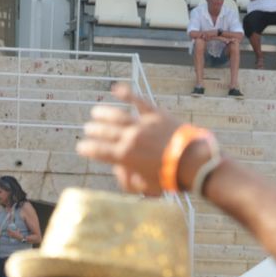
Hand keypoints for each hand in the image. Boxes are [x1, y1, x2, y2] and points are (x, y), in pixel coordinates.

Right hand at [76, 84, 190, 196]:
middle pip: (104, 132)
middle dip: (93, 131)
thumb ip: (131, 182)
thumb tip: (120, 172)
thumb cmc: (172, 178)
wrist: (194, 164)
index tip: (81, 148)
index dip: (87, 149)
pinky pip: (138, 101)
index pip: (99, 151)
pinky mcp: (156, 115)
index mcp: (125, 156)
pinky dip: (126, 93)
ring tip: (95, 112)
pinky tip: (116, 89)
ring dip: (103, 113)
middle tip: (88, 129)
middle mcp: (129, 138)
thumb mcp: (148, 187)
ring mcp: (142, 124)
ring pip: (116, 115)